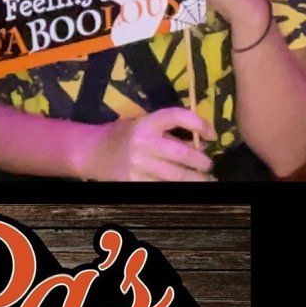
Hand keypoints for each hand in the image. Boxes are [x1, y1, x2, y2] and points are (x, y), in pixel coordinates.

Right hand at [90, 107, 216, 181]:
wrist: (93, 152)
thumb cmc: (123, 135)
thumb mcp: (143, 124)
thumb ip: (169, 131)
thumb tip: (201, 144)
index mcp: (146, 123)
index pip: (177, 116)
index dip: (199, 124)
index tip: (212, 135)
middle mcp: (143, 142)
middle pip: (182, 153)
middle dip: (202, 162)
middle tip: (209, 166)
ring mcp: (139, 165)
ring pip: (177, 176)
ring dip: (196, 180)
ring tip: (207, 182)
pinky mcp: (135, 182)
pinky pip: (164, 189)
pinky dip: (178, 190)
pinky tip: (187, 190)